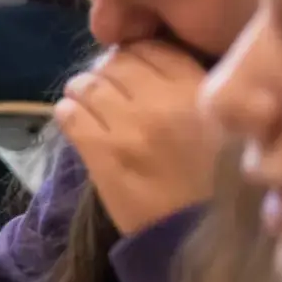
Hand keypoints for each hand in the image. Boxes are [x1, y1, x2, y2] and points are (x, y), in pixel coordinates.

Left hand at [56, 40, 220, 233]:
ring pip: (86, 85)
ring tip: (88, 103)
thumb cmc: (208, 178)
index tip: (130, 69)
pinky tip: (76, 121)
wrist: (193, 233)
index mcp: (197, 92)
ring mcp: (128, 128)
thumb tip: (141, 63)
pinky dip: (67, 112)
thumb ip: (185, 89)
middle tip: (107, 88)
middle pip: (114, 63)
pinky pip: (68, 115)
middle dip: (106, 72)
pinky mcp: (101, 154)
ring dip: (82, 91)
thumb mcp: (214, 123)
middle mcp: (161, 103)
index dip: (134, 55)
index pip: (151, 49)